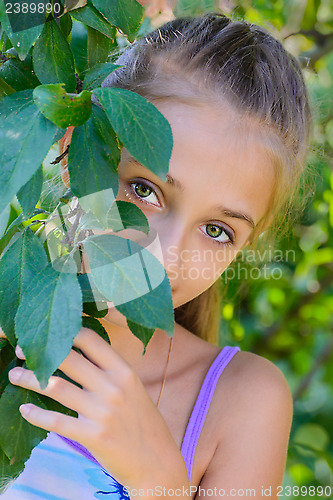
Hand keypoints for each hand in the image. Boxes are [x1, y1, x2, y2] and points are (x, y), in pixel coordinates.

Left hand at [8, 328, 188, 492]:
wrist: (156, 461)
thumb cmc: (142, 421)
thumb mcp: (133, 388)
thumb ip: (109, 371)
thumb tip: (79, 352)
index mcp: (124, 371)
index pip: (91, 339)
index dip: (66, 331)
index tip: (48, 332)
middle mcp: (113, 387)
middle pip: (69, 358)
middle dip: (40, 352)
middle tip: (21, 350)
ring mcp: (103, 412)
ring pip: (56, 387)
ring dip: (30, 379)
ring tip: (14, 375)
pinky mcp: (93, 436)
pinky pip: (56, 421)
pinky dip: (36, 414)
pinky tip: (24, 409)